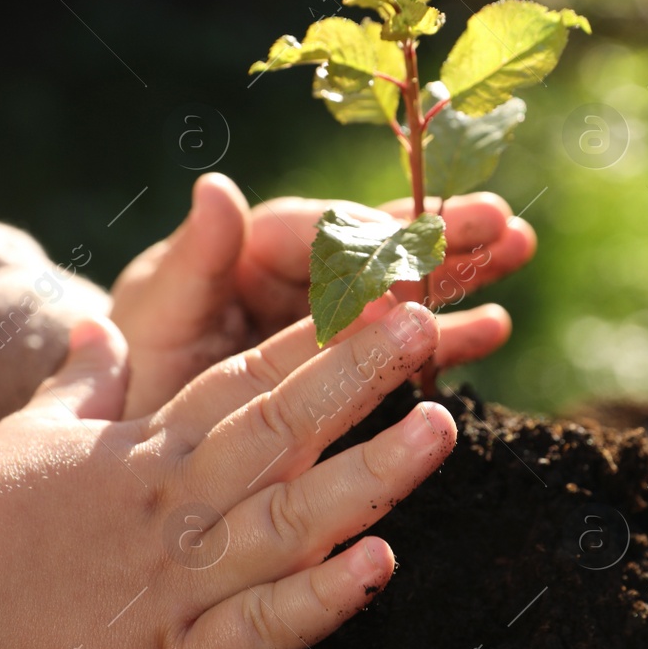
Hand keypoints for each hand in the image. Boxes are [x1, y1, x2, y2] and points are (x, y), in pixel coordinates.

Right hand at [0, 300, 453, 648]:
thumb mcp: (29, 436)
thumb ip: (81, 383)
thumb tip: (93, 324)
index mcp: (148, 450)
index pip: (245, 378)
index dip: (315, 336)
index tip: (376, 293)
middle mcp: (175, 505)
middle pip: (277, 430)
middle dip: (355, 378)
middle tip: (424, 328)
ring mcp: (180, 583)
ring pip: (288, 519)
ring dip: (366, 476)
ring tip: (439, 430)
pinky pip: (261, 628)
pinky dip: (319, 600)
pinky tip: (379, 568)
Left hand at [110, 173, 534, 417]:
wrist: (130, 462)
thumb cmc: (129, 383)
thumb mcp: (154, 327)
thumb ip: (190, 266)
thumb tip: (215, 185)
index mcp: (242, 248)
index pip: (316, 232)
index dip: (365, 244)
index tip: (410, 264)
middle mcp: (289, 270)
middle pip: (371, 240)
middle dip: (433, 230)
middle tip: (495, 218)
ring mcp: (320, 316)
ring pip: (398, 282)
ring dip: (458, 266)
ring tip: (518, 250)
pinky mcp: (341, 363)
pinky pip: (400, 343)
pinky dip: (446, 334)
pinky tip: (494, 325)